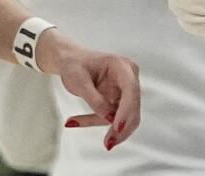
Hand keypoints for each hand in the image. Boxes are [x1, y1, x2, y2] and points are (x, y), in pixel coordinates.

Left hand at [41, 30, 140, 150]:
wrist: (71, 61)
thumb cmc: (74, 65)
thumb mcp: (78, 80)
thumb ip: (94, 99)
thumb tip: (110, 118)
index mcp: (121, 66)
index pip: (131, 89)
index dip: (126, 110)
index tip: (117, 127)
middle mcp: (129, 77)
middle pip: (133, 107)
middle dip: (121, 127)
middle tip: (107, 144)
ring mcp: (126, 90)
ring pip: (126, 117)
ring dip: (109, 129)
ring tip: (83, 129)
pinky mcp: (120, 101)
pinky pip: (112, 118)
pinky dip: (95, 121)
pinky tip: (73, 121)